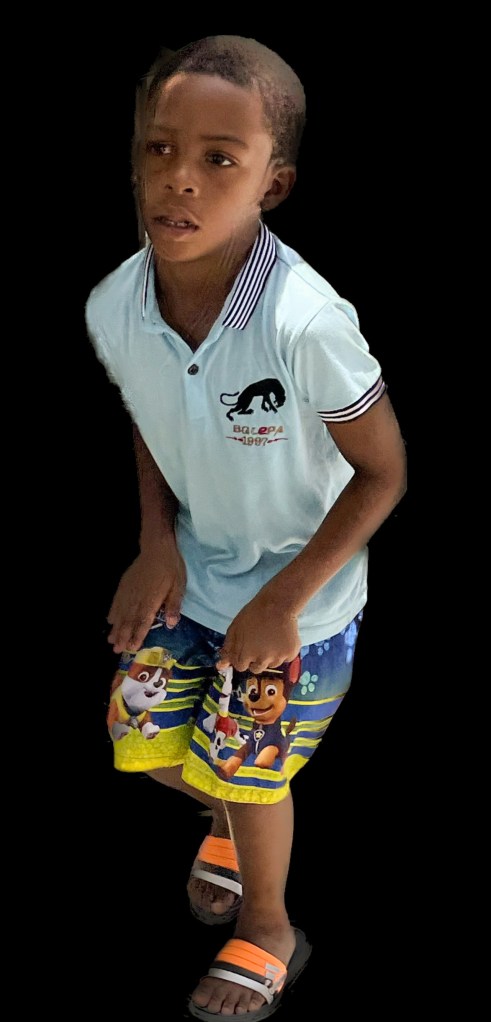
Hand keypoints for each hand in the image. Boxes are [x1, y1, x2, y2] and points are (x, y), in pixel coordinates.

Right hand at [107, 539, 185, 653]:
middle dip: (122, 636)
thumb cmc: (171, 568)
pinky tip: (109, 620)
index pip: (143, 622)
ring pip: (120, 613)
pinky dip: (112, 612)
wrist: (157, 547)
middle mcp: (137, 599)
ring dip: (116, 628)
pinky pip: (116, 601)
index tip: (132, 647)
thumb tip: (171, 624)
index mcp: (151, 601)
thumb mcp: (179, 586)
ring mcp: (129, 592)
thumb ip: (174, 605)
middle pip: (128, 621)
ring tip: (111, 640)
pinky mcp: (124, 585)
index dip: (137, 635)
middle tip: (117, 650)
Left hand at [216, 595, 300, 673]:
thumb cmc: (253, 614)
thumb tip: (220, 667)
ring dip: (270, 656)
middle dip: (255, 659)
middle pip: (256, 668)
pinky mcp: (291, 653)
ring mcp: (278, 658)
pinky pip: (285, 659)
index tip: (247, 648)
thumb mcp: (234, 629)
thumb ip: (228, 649)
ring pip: (271, 664)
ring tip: (271, 638)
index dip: (242, 657)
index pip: (240, 666)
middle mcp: (262, 660)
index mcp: (246, 655)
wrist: (277, 604)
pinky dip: (283, 651)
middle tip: (259, 643)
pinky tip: (281, 638)